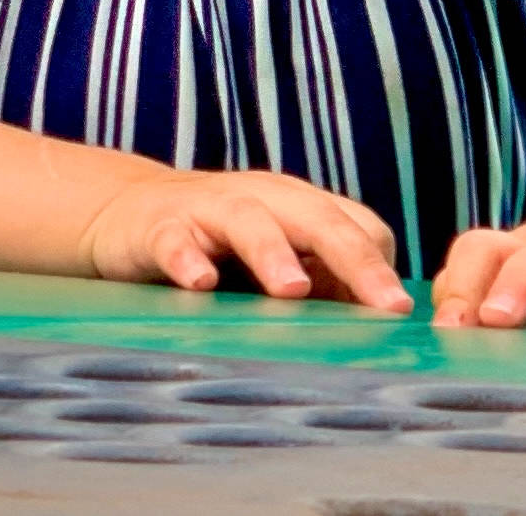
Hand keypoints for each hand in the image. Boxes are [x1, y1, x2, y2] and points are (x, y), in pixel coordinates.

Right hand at [82, 168, 412, 313]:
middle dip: (354, 259)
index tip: (398, 313)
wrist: (127, 213)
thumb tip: (378, 327)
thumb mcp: (277, 255)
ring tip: (295, 289)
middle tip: (386, 304)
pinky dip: (188, 258)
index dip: (379, 266)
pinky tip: (201, 283)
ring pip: (249, 220)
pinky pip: (176, 239)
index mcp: (299, 206)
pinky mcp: (160, 225)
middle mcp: (263, 198)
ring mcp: (210, 208)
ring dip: (274, 253)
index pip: (356, 225)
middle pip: (316, 218)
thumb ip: (322, 280)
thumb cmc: (218, 243)